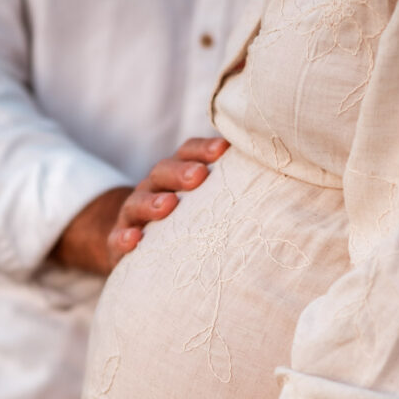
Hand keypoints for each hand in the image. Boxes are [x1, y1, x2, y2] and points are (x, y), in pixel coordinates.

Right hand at [106, 136, 228, 268]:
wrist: (137, 248)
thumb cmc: (185, 223)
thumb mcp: (204, 203)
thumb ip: (229, 189)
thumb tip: (280, 175)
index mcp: (175, 176)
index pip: (185, 153)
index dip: (201, 150)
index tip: (222, 151)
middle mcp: (152, 190)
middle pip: (161, 172)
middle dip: (180, 172)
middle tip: (199, 177)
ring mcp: (133, 217)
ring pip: (137, 203)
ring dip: (152, 203)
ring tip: (169, 206)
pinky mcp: (119, 244)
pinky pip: (117, 239)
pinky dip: (124, 238)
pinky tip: (134, 240)